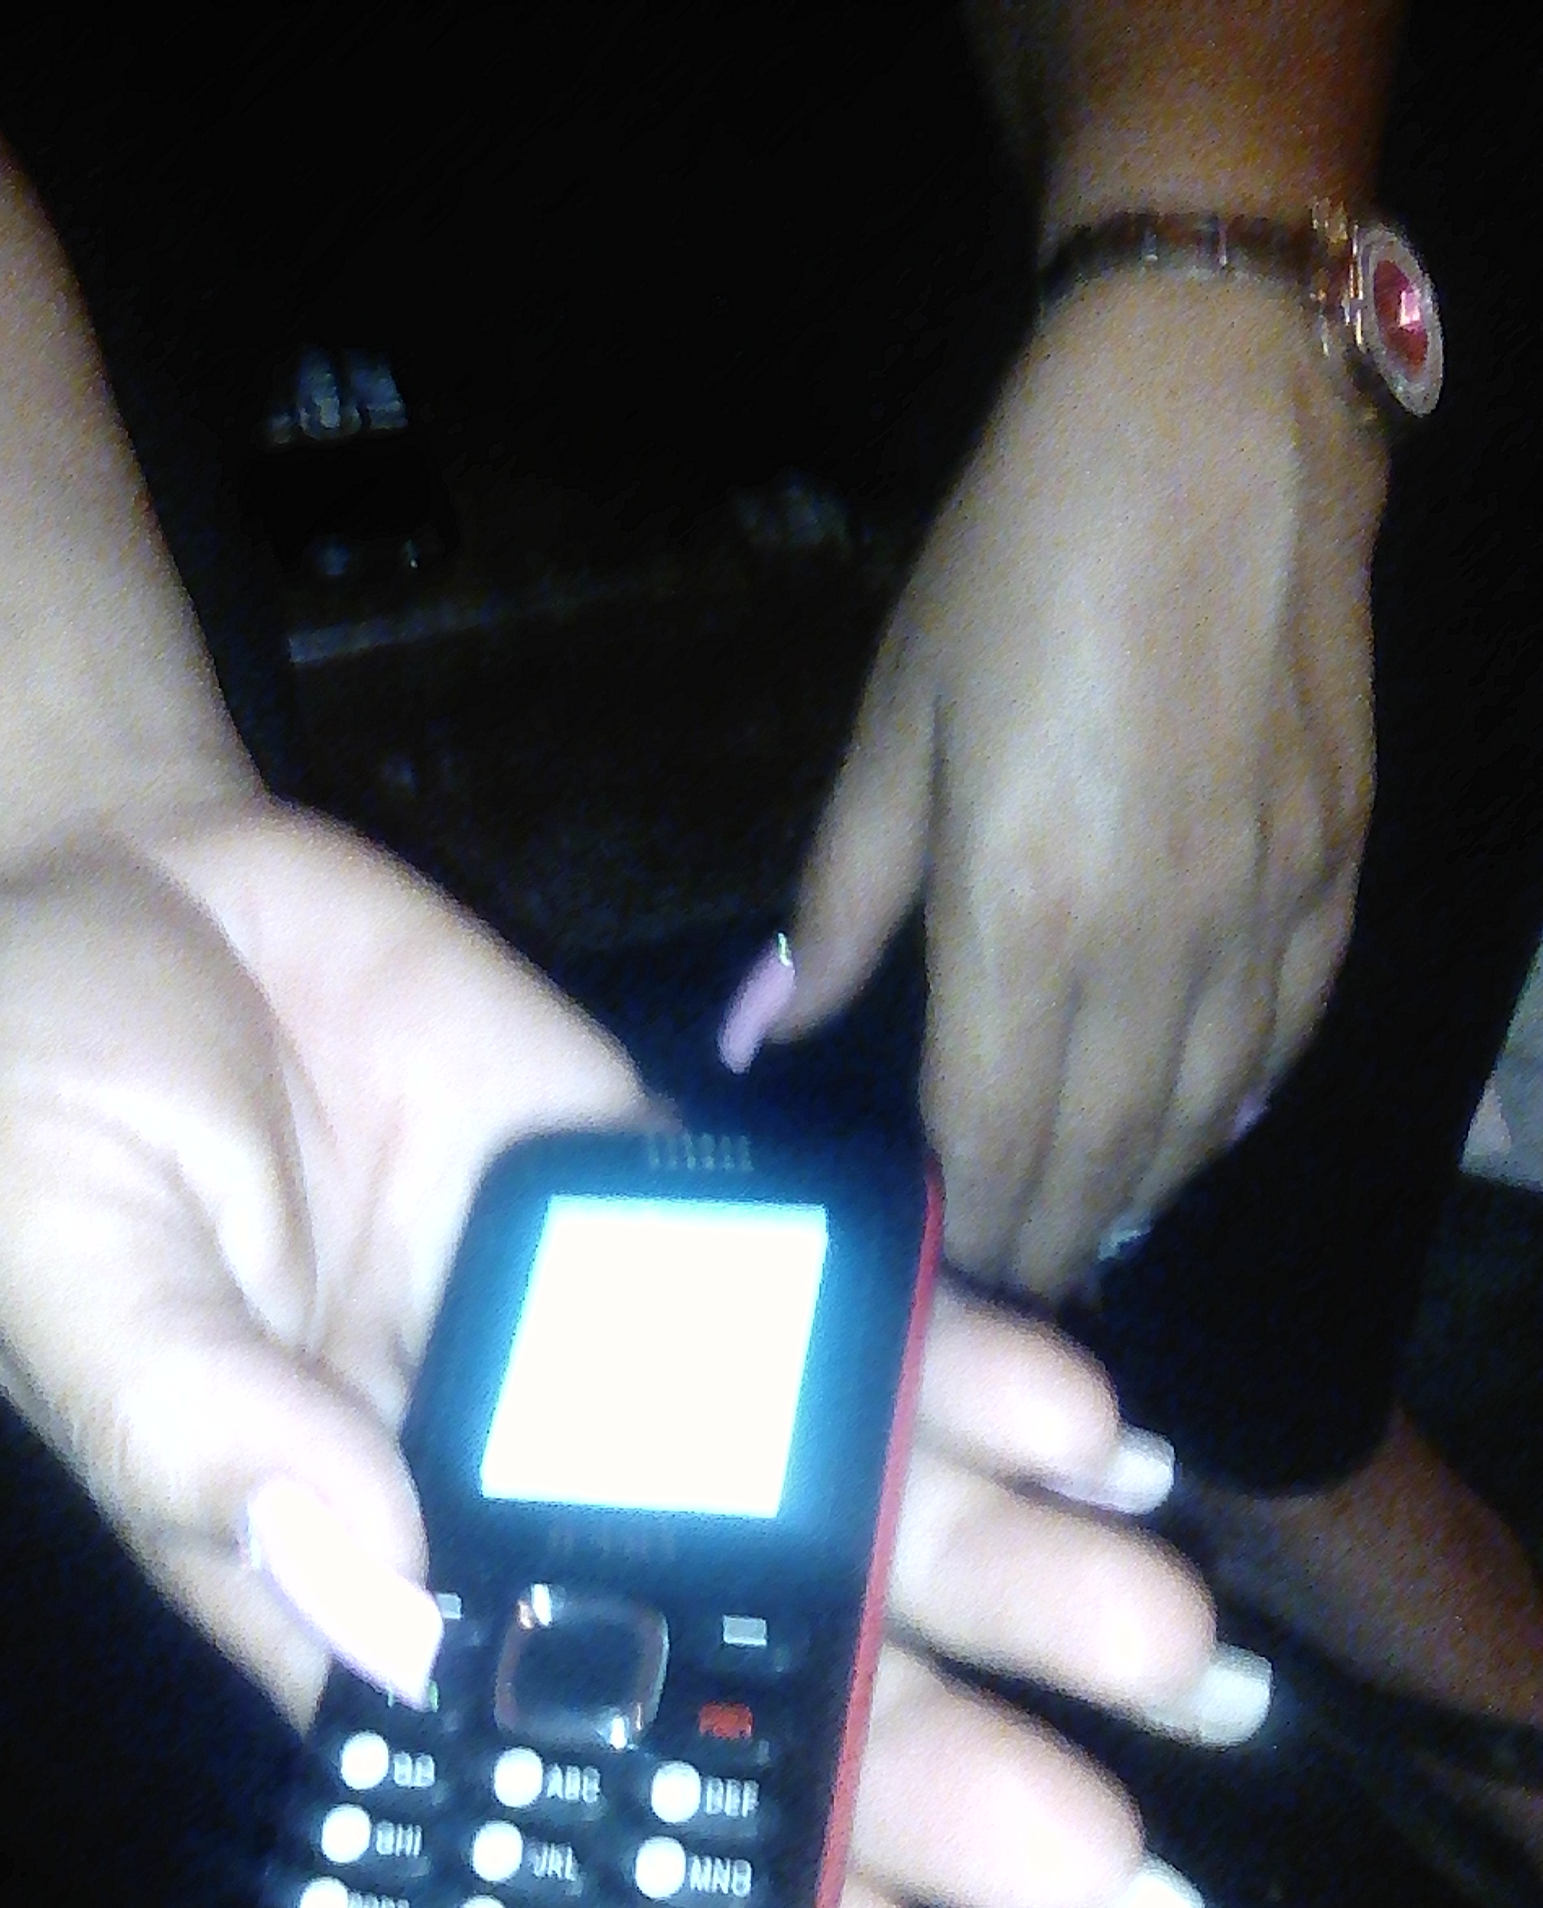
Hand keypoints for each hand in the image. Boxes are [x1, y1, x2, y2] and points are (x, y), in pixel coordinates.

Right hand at [0, 802, 1226, 1907]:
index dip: (703, 1884)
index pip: (546, 1772)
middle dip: (913, 1759)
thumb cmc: (29, 1105)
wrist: (110, 875)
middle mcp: (498, 1497)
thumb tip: (390, 1605)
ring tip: (1162, 1649)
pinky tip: (1094, 1429)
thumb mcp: (64, 1273)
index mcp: (342, 1573)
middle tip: (1099, 1869)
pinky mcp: (651, 1209)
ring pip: (818, 1498)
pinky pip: (821, 1303)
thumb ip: (208, 1436)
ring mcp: (594, 1359)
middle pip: (732, 1660)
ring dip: (994, 1574)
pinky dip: (952, 1354)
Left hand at [781, 271, 1387, 1296]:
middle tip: (1009, 1297)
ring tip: (1090, 1235)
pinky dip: (1241, 1103)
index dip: (967, 1225)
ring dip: (1143, 1192)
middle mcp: (1161, 944)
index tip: (938, 1280)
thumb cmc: (1018, 562)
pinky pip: (1292, 1032)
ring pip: (1206, 1114)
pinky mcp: (1337, 864)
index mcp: (1027, 914)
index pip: (994, 1135)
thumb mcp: (892, 727)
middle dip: (1049, 1238)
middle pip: (1103, 1151)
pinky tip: (1208, 1134)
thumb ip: (838, 906)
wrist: (1213, 422)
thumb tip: (758, 1034)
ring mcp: (1266, 910)